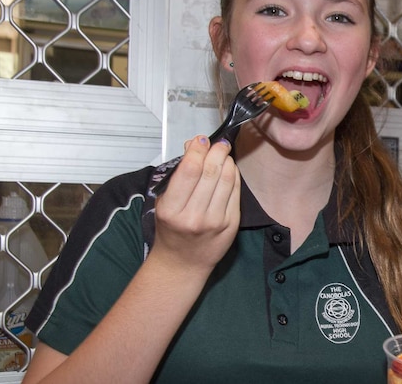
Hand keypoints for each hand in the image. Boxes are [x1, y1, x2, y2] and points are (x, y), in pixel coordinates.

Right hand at [151, 136, 241, 271]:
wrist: (183, 262)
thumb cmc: (171, 230)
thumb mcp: (165, 202)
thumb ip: (178, 174)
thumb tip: (194, 146)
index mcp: (172, 209)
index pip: (189, 171)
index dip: (198, 151)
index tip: (201, 140)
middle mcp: (194, 216)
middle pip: (211, 173)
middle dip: (217, 152)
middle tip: (218, 143)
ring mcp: (215, 221)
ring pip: (227, 180)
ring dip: (227, 161)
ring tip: (223, 153)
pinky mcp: (231, 224)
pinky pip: (236, 192)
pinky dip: (234, 176)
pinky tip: (229, 169)